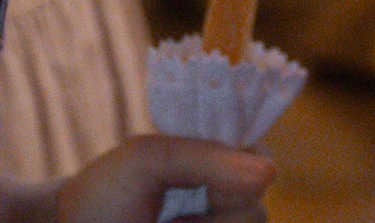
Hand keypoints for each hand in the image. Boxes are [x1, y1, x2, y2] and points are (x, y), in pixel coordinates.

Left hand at [49, 135, 271, 222]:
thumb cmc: (104, 194)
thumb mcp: (148, 160)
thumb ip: (206, 158)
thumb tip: (270, 171)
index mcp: (216, 164)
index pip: (260, 162)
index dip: (241, 174)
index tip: (204, 185)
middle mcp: (222, 201)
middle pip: (256, 214)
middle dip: (216, 215)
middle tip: (171, 217)